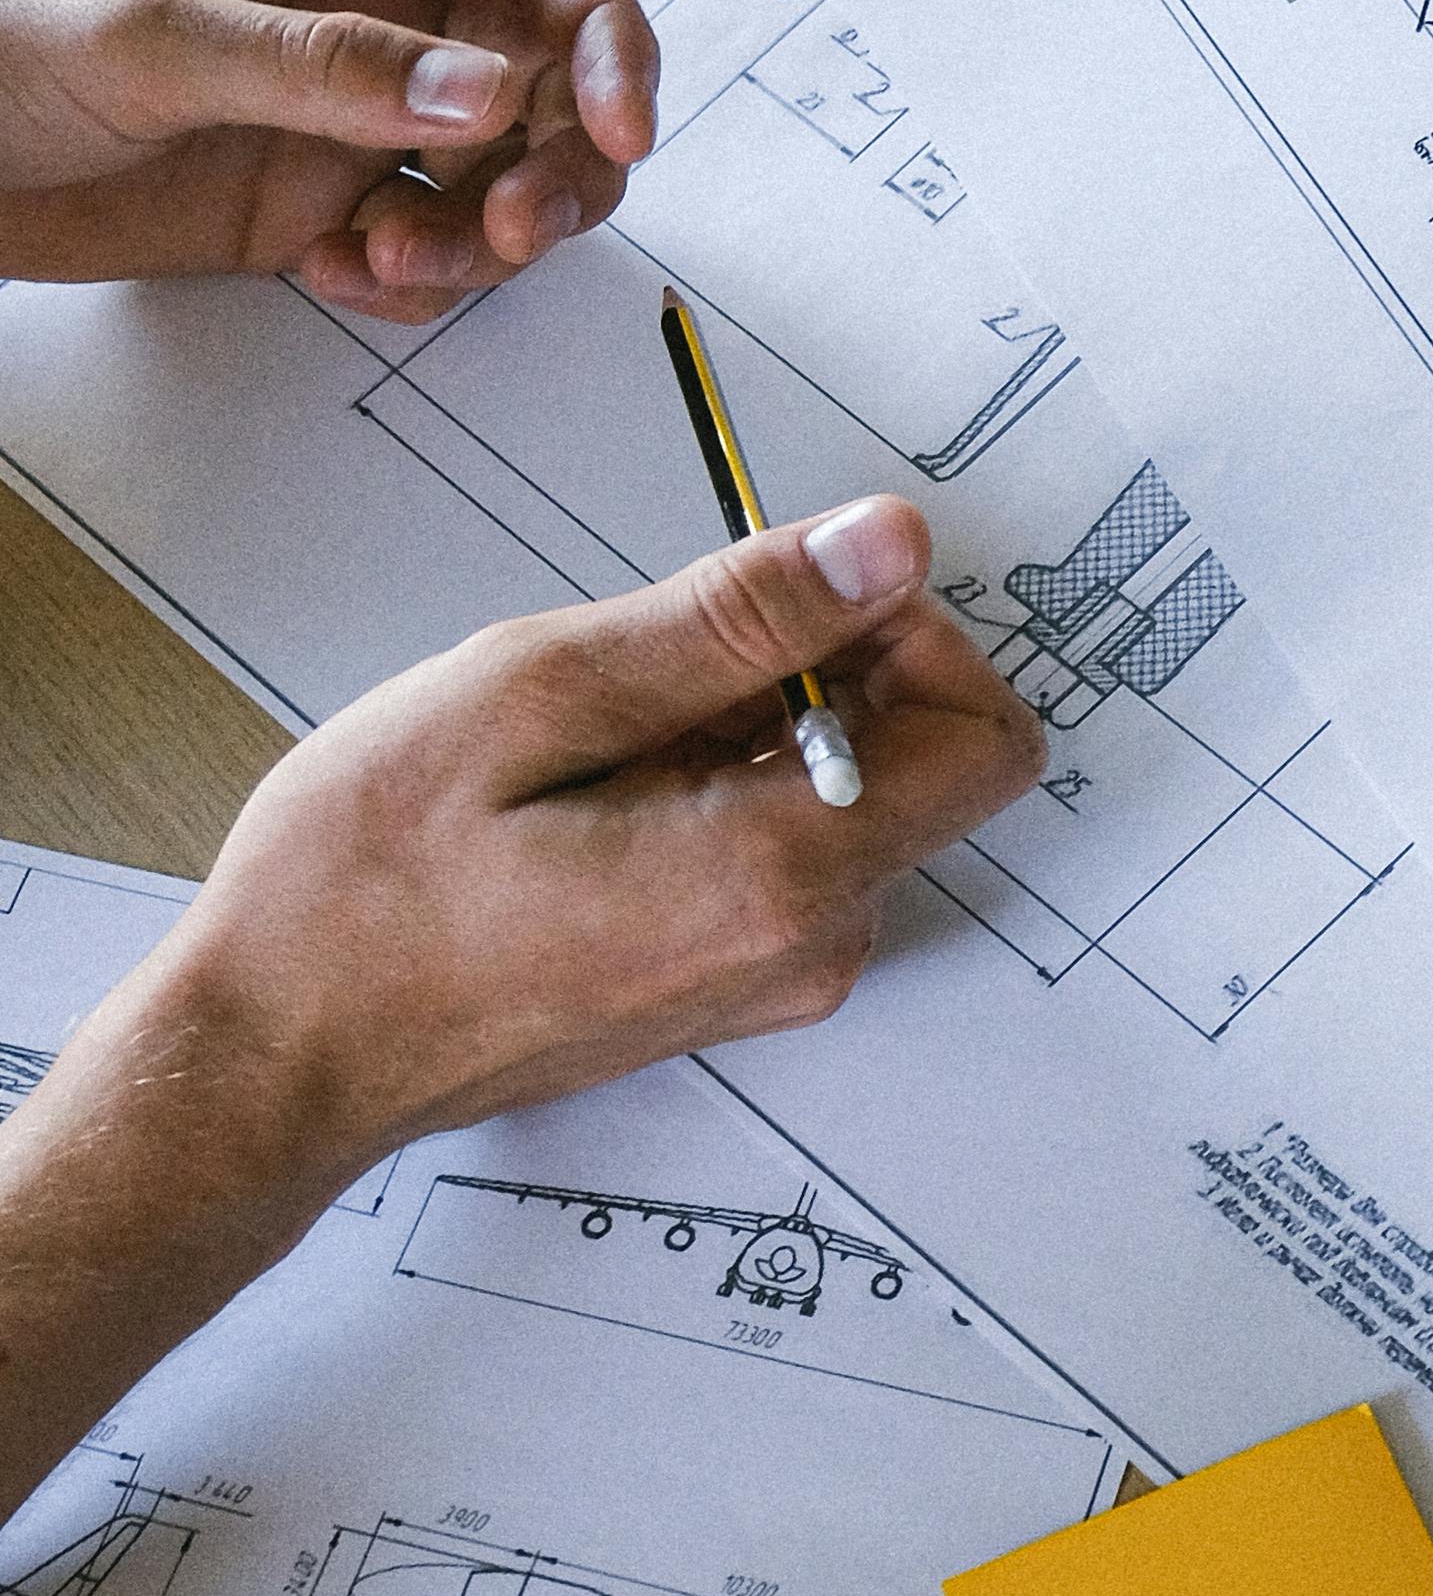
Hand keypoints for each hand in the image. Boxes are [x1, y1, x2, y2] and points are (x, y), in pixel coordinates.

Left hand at [0, 0, 658, 317]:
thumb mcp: (152, 32)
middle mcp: (374, 10)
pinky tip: (330, 274)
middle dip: (557, 169)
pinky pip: (430, 250)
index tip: (618, 130)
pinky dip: (409, 284)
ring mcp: (354, 112)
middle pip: (554, 83)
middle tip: (505, 233)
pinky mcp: (323, 202)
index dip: (605, 37)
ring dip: (476, 244)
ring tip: (381, 262)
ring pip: (503, 181)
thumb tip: (485, 93)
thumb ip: (325, 65)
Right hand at [0, 508, 1043, 1524]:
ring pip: (841, 798)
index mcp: (781, 877)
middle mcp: (808, 947)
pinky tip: (591, 790)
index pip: (988, 738)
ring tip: (595, 736)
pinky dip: (716, 787)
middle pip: (920, 763)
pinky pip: (778, 851)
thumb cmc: (368, 885)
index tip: (792, 595)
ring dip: (749, 728)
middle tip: (653, 659)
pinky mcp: (726, 981)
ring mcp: (771, 977)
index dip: (911, 635)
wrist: (282, 1048)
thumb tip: (890, 547)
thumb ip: (737, 618)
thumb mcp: (539, 693)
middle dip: (815, 671)